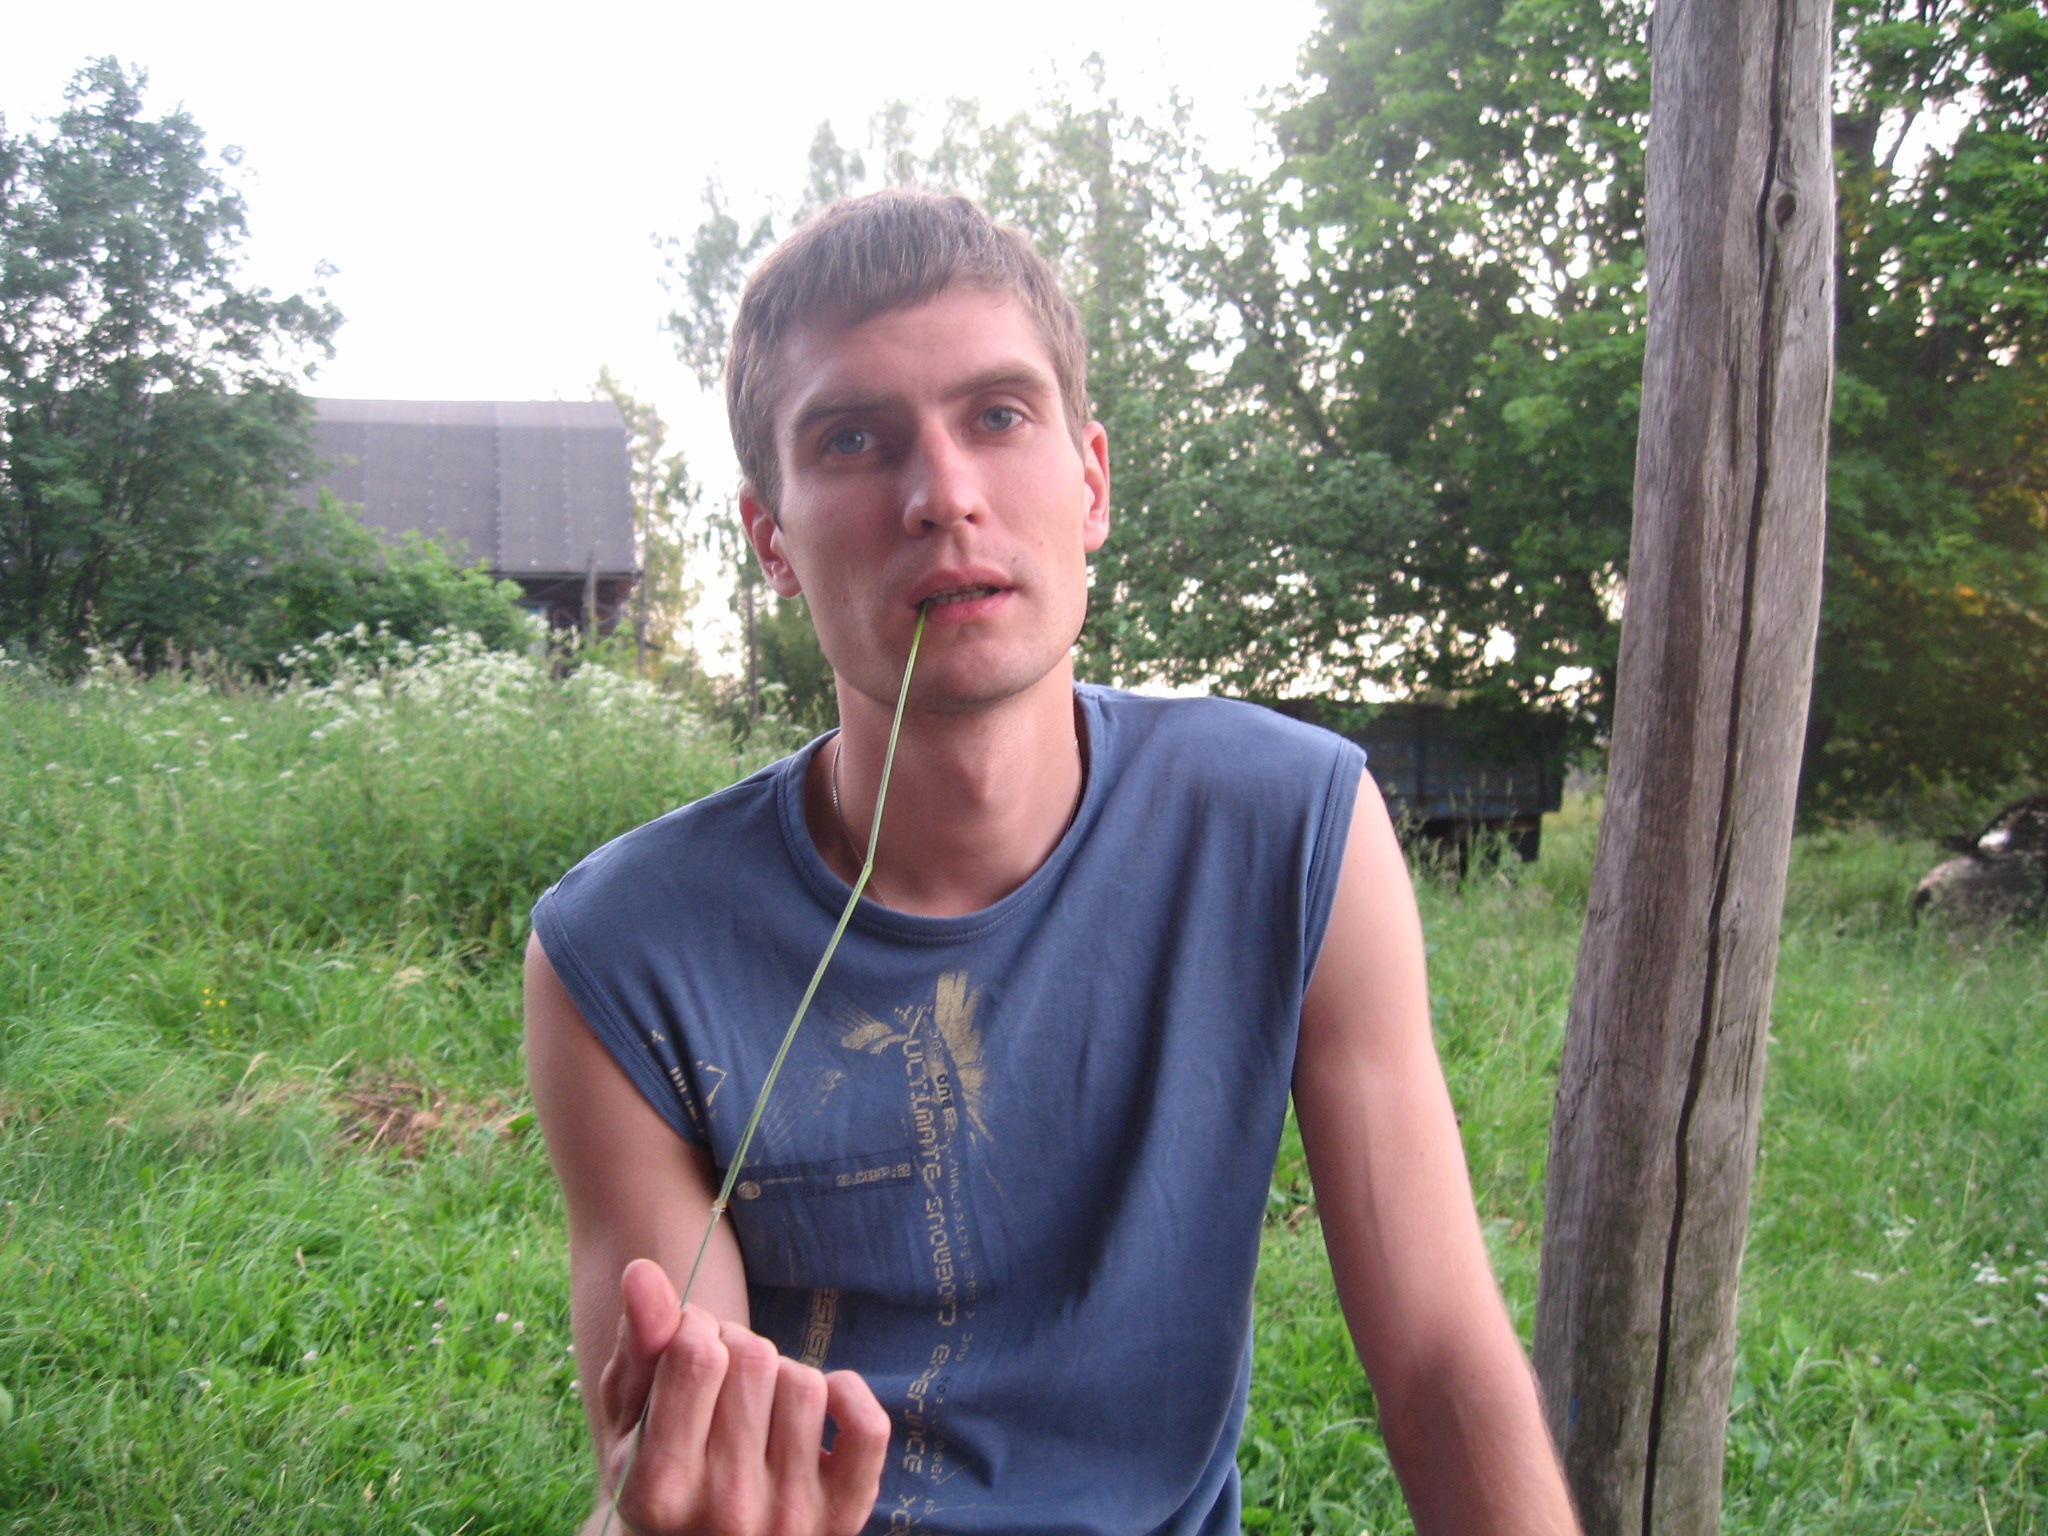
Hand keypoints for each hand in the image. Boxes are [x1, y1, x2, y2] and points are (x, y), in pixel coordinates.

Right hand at [593, 1259, 891, 1535]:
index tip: (685, 1349)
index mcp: (659, 1489)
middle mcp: (726, 1511)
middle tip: (721, 1384)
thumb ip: (639, 1345)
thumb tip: (643, 1271)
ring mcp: (789, 1518)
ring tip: (756, 1410)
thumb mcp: (630, 1418)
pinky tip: (819, 1412)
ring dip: (782, 1377)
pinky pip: (868, 1426)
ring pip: (806, 1382)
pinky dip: (849, 1398)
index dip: (694, 1329)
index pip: (698, 1354)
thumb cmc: (660, 1471)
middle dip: (736, 1349)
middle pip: (755, 1359)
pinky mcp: (842, 1517)